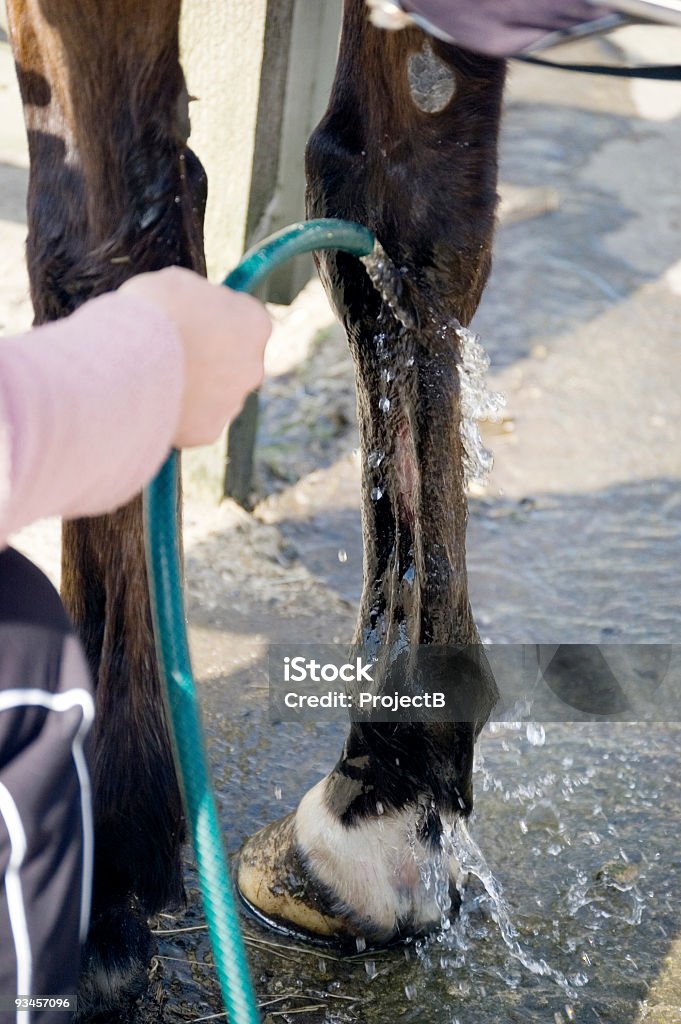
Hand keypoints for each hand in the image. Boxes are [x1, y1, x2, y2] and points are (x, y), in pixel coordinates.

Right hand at [120, 266, 269, 446]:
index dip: (213, 317)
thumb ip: (198, 297)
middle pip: (232, 360)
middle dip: (208, 357)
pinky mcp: (208, 430)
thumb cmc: (152, 314)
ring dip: (192, 386)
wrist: (128, 363)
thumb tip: (197, 303)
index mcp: (254, 323)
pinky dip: (177, 412)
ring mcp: (232, 402)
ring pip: (214, 393)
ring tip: (153, 376)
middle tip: (169, 351)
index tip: (190, 318)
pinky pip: (194, 419)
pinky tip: (152, 400)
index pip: (243, 318)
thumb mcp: (177, 283)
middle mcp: (253, 367)